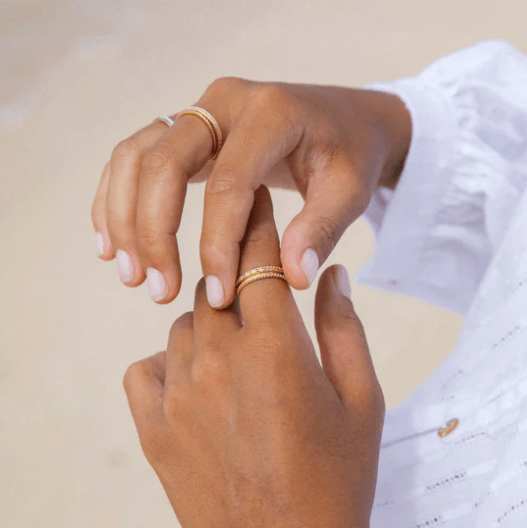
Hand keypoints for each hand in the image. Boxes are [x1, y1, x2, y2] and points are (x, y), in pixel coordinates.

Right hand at [91, 77, 410, 306]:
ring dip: (123, 216)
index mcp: (271, 114)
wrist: (343, 120)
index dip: (217, 244)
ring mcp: (200, 110)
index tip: (216, 296)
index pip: (229, 184)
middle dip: (153, 231)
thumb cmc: (350, 155)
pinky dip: (117, 197)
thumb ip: (322, 229)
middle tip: (155, 290)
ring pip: (136, 156)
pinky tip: (110, 240)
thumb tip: (290, 279)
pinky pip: (134, 156)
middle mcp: (226, 102)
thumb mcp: (350, 190)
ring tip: (129, 274)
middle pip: (164, 161)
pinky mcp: (186, 128)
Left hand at [123, 185, 384, 527]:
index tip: (254, 195)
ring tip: (236, 353)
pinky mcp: (153, 427)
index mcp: (275, 347)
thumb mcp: (361, 400)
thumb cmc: (334, 479)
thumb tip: (332, 273)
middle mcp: (219, 359)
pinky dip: (167, 363)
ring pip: (184, 324)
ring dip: (209, 324)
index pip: (257, 257)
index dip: (257, 220)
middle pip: (216, 284)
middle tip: (252, 284)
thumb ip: (343, 327)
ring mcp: (178, 393)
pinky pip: (147, 367)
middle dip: (234, 274)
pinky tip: (194, 381)